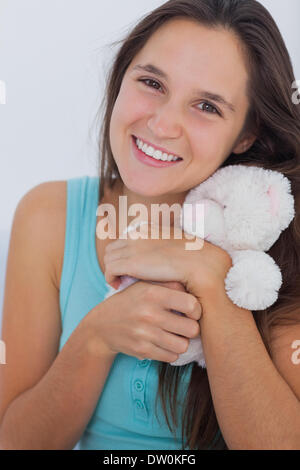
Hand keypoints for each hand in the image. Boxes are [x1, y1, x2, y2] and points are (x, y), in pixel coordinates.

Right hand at [84, 280, 201, 362]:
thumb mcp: (145, 285)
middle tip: (184, 324)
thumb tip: (197, 289)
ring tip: (175, 334)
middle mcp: (149, 313)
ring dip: (181, 341)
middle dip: (191, 328)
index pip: (191, 305)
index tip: (191, 311)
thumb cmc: (131, 301)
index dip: (196, 310)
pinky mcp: (142, 350)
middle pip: (192, 329)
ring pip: (183, 345)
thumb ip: (170, 284)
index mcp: (153, 293)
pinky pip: (171, 356)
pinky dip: (171, 351)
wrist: (102, 325)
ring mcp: (145, 333)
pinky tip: (164, 342)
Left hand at [103, 223, 232, 302]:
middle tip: (121, 277)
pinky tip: (118, 285)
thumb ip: (165, 246)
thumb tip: (164, 254)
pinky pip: (109, 270)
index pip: (124, 239)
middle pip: (112, 248)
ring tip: (120, 282)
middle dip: (114, 262)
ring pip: (108, 258)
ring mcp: (132, 248)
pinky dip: (110, 278)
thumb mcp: (178, 245)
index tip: (128, 268)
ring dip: (112, 271)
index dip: (123, 254)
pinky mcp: (130, 263)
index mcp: (147, 229)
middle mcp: (137, 236)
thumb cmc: (194, 258)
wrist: (200, 264)